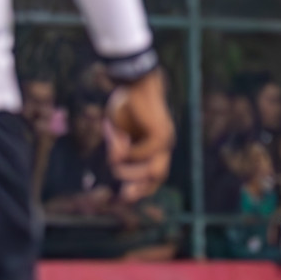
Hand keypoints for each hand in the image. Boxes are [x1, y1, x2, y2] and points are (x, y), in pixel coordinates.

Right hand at [107, 69, 174, 201]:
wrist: (134, 82)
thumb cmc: (126, 104)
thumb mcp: (116, 130)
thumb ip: (118, 147)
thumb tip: (118, 161)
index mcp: (155, 147)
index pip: (154, 175)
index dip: (141, 189)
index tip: (123, 198)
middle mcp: (164, 145)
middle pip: (158, 177)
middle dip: (140, 189)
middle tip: (123, 196)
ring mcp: (165, 140)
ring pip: (154, 170)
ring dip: (132, 172)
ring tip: (115, 162)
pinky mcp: (160, 133)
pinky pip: (144, 153)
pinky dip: (130, 154)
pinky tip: (119, 143)